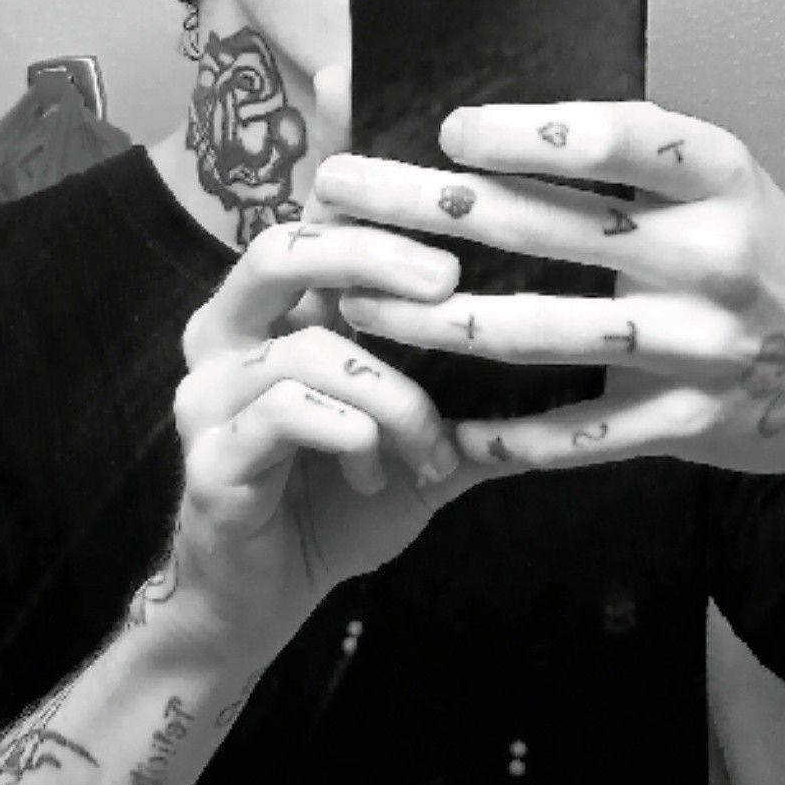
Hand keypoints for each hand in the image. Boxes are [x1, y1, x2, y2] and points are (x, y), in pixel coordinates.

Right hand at [167, 67, 490, 627]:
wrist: (263, 603)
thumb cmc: (337, 507)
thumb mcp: (421, 441)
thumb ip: (474, 394)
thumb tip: (576, 357)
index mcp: (273, 313)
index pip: (312, 220)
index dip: (360, 183)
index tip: (442, 180)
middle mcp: (227, 334)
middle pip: (287, 248)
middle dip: (376, 256)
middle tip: (450, 281)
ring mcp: (208, 392)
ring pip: (308, 347)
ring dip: (394, 396)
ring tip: (431, 448)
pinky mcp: (208, 454)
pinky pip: (288, 412)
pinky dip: (356, 435)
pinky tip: (379, 474)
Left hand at [309, 99, 784, 480]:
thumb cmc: (759, 256)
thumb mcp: (725, 185)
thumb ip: (632, 154)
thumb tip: (493, 117)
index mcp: (723, 179)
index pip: (619, 138)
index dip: (528, 133)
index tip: (448, 128)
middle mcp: (715, 258)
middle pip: (550, 229)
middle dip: (428, 207)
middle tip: (339, 191)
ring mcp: (701, 348)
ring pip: (543, 333)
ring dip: (436, 321)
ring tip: (355, 300)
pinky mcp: (685, 425)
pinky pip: (577, 434)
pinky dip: (503, 432)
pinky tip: (436, 421)